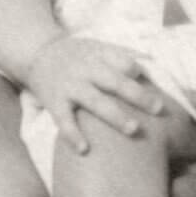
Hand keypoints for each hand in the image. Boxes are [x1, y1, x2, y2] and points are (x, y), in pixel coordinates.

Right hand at [27, 34, 162, 152]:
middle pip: (114, 81)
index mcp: (99, 55)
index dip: (136, 69)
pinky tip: (84, 150)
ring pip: (94, 101)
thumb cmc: (76, 55)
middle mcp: (86, 69)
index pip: (122, 60)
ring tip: (133, 129)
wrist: (37, 53)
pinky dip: (72, 134)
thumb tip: (151, 60)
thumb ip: (122, 54)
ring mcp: (70, 86)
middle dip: (136, 95)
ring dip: (114, 115)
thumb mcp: (97, 47)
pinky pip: (63, 120)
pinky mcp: (54, 102)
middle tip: (158, 108)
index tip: (151, 81)